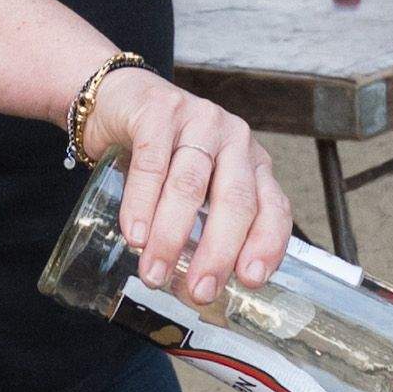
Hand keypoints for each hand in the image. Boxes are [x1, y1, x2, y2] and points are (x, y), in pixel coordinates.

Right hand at [84, 68, 288, 303]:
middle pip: (235, 201)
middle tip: (198, 291)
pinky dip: (142, 204)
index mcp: (253, 164)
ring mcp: (198, 120)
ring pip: (190, 186)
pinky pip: (152, 163)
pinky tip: (134, 234)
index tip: (248, 281)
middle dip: (218, 252)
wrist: (119, 100)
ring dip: (171, 236)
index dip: (266, 246)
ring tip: (154, 273)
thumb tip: (201, 289)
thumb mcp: (196, 188)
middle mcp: (234, 139)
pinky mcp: (159, 111)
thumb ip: (205, 226)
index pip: (273, 208)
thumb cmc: (163, 155)